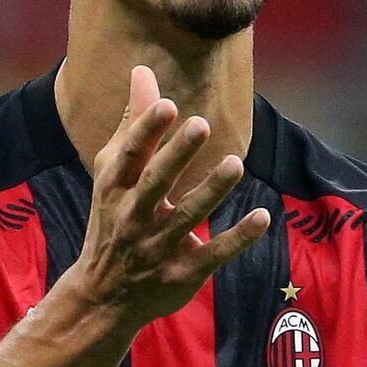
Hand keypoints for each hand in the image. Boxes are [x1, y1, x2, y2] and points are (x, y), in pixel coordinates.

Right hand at [63, 66, 270, 328]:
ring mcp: (158, 247)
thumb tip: (141, 71)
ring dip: (211, 190)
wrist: (104, 295)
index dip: (146, 130)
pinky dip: (238, 237)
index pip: (130, 156)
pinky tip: (263, 217)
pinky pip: (213, 253)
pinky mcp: (182, 273)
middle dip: (177, 155)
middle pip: (156, 182)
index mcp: (116, 189)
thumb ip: (133, 124)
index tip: (167, 103)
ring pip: (188, 216)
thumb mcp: (114, 175)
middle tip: (202, 123)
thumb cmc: (113, 220)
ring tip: (235, 163)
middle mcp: (134, 216)